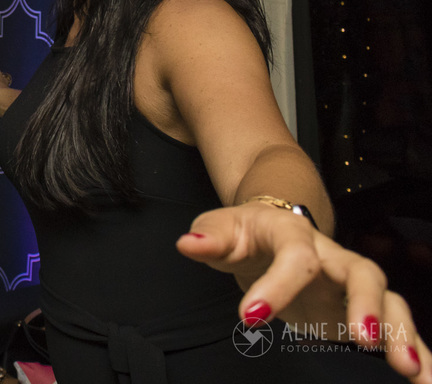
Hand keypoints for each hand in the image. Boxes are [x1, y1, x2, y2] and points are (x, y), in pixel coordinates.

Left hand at [177, 202, 429, 382]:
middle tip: (364, 338)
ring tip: (409, 370)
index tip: (249, 317)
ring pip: (390, 302)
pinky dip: (418, 352)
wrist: (272, 226)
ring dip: (403, 334)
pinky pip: (398, 328)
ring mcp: (350, 283)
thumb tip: (188, 244)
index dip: (276, 285)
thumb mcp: (222, 229)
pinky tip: (426, 378)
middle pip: (362, 273)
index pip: (294, 256)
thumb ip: (209, 238)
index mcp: (293, 233)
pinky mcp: (361, 309)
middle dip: (367, 304)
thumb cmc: (246, 231)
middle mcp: (333, 256)